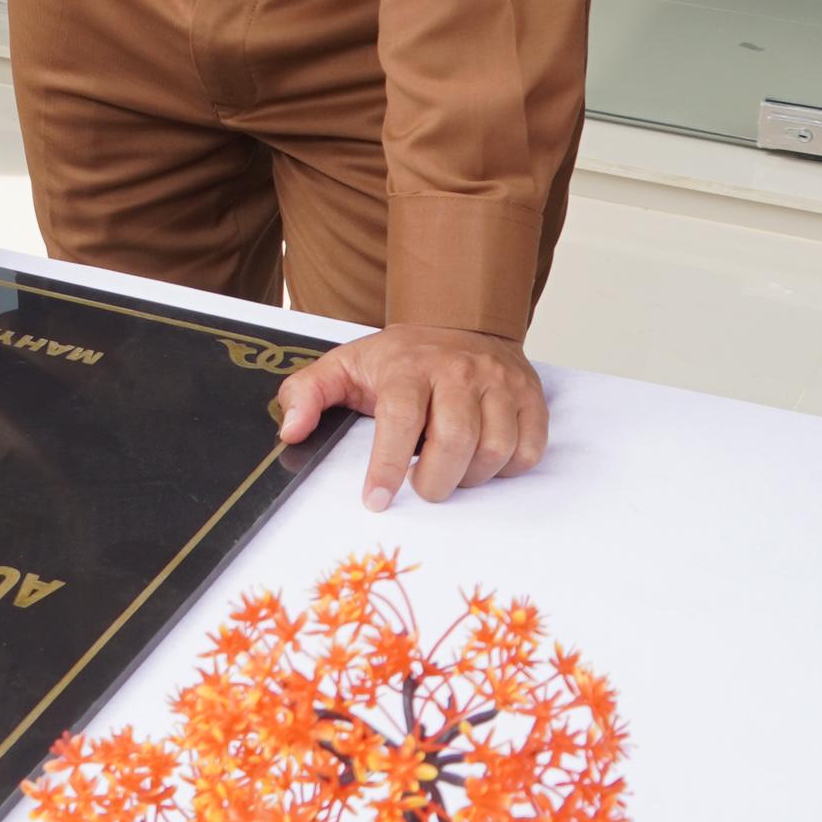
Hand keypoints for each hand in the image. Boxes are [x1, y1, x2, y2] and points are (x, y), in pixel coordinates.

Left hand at [271, 327, 547, 510]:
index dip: (389, 466)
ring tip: (450, 469)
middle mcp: (459, 370)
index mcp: (409, 366)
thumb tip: (290, 432)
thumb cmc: (400, 358)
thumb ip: (307, 394)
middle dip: (435, 481)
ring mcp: (500, 382)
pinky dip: (507, 468)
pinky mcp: (531, 397)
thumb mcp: (344, 365)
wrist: (460, 320)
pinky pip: (529, 450)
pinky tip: (483, 460)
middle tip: (422, 486)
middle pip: (456, 440)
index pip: (401, 418)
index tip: (377, 500)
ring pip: (496, 449)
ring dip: (471, 476)